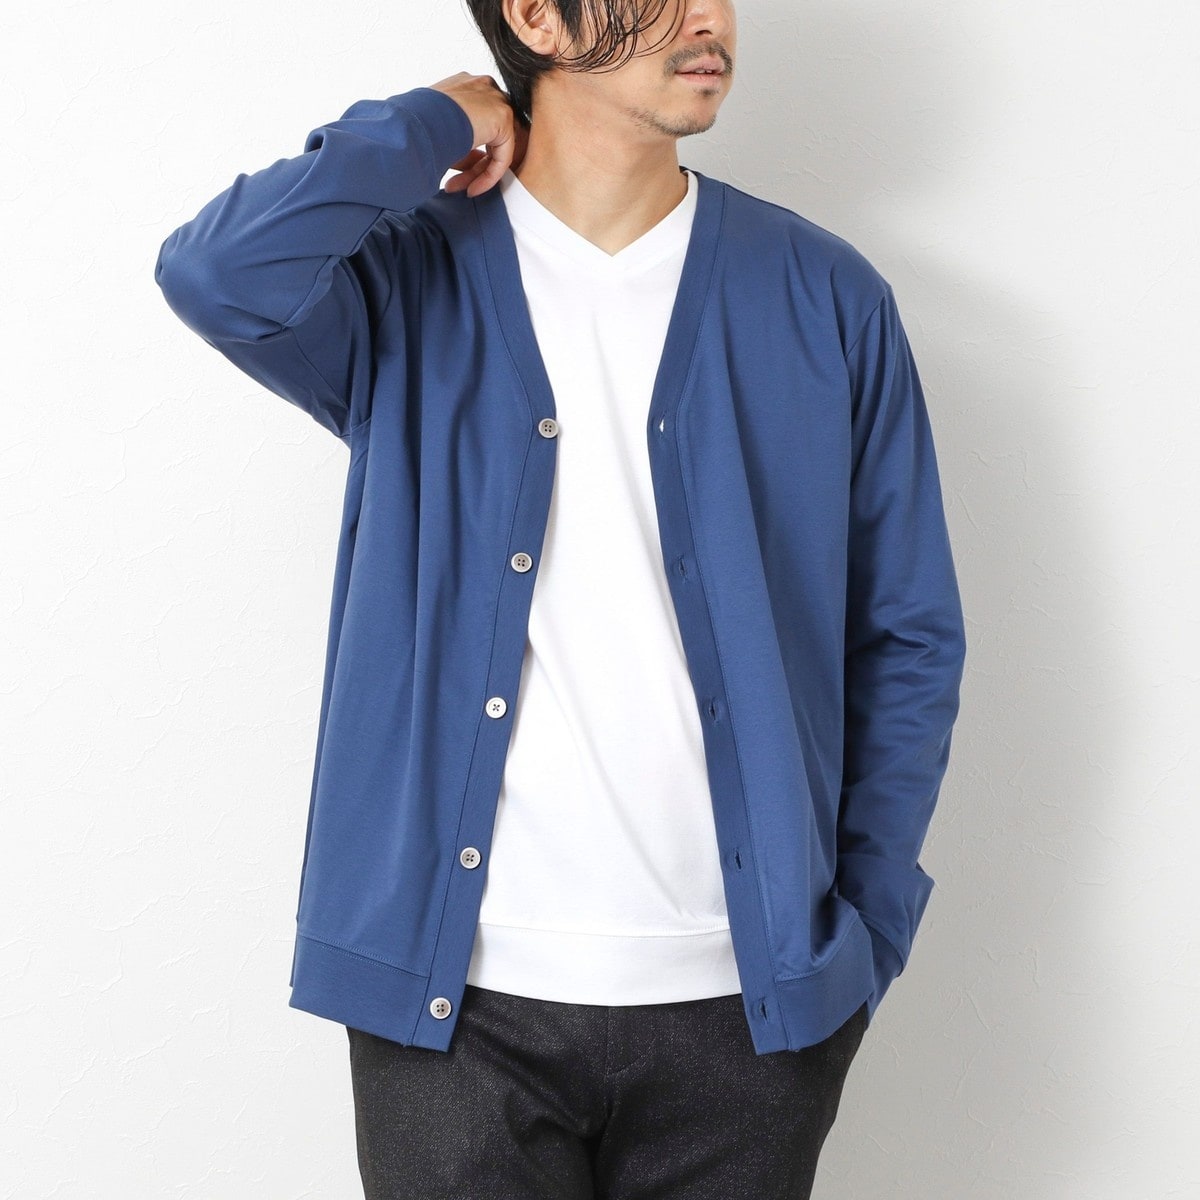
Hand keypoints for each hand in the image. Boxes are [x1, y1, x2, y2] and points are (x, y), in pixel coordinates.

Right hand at [429, 72, 529, 196]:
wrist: (417, 121)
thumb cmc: (417, 125)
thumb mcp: (439, 133)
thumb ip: (460, 145)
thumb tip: (471, 165)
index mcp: (466, 87)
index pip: (478, 123)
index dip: (469, 153)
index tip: (454, 172)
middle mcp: (484, 88)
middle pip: (490, 136)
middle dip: (474, 166)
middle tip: (459, 185)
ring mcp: (495, 99)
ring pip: (496, 147)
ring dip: (478, 173)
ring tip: (463, 190)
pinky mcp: (503, 116)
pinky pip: (502, 155)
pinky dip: (489, 176)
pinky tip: (473, 189)